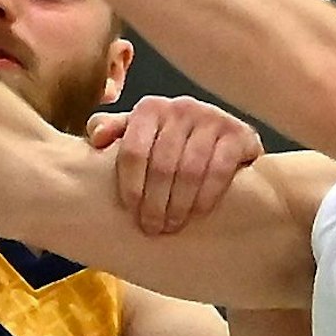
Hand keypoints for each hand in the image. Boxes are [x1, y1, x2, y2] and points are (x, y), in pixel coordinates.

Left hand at [88, 96, 263, 234]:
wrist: (226, 138)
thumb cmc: (172, 142)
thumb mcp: (140, 132)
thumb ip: (114, 131)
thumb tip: (96, 139)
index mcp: (150, 108)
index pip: (133, 151)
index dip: (131, 186)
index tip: (131, 212)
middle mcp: (181, 108)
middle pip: (161, 165)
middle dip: (155, 203)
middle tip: (152, 228)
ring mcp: (212, 119)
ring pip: (190, 170)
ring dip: (179, 204)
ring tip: (173, 225)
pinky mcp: (239, 134)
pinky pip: (220, 170)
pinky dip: (207, 195)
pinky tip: (198, 213)